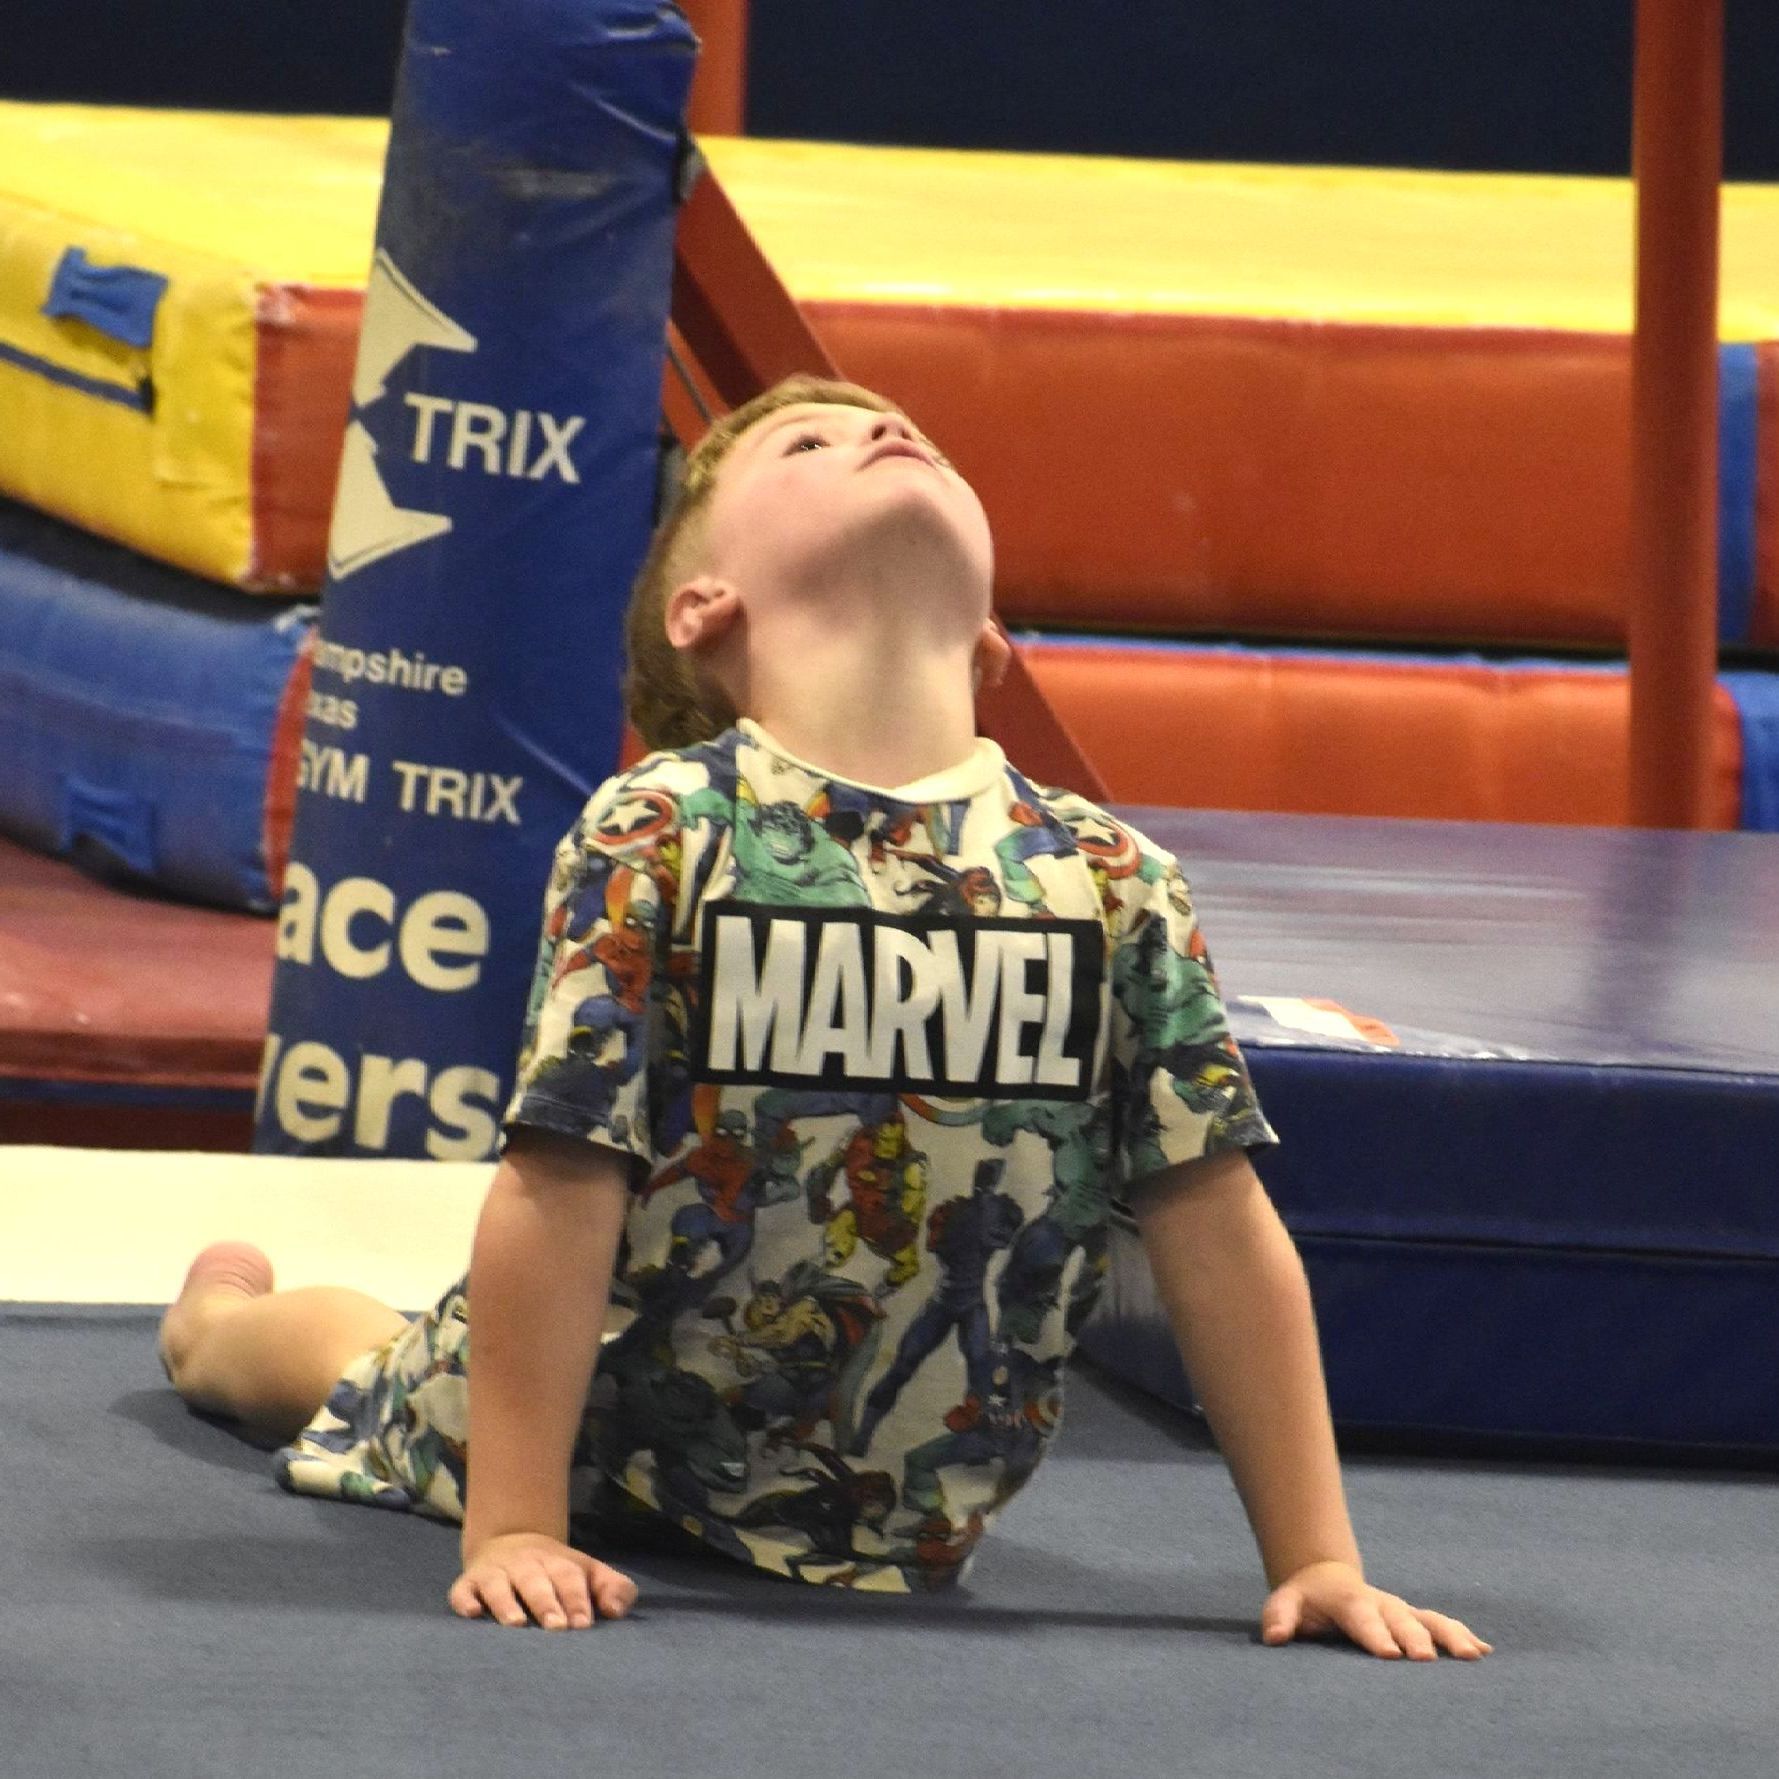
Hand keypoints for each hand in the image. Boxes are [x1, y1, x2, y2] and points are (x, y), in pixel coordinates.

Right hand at [449, 1531, 638, 1630]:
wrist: (510, 1540)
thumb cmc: (556, 1572)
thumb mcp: (588, 1573)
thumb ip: (612, 1588)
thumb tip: (615, 1610)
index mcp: (558, 1563)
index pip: (569, 1578)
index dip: (577, 1600)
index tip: (583, 1624)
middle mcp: (525, 1565)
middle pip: (536, 1581)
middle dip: (547, 1603)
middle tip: (557, 1627)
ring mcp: (495, 1573)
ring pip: (499, 1586)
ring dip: (507, 1604)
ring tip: (517, 1624)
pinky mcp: (468, 1583)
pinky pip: (463, 1591)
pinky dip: (466, 1601)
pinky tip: (472, 1613)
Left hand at [1260, 1560, 1492, 1660]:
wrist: (1327, 1577)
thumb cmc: (1305, 1600)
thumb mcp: (1286, 1602)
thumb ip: (1280, 1617)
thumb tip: (1273, 1638)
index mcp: (1350, 1599)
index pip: (1363, 1618)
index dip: (1375, 1636)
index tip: (1389, 1655)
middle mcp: (1382, 1602)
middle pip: (1402, 1620)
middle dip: (1416, 1639)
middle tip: (1428, 1660)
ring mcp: (1402, 1609)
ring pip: (1430, 1619)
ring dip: (1451, 1636)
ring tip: (1473, 1656)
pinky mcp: (1416, 1618)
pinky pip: (1443, 1624)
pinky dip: (1464, 1635)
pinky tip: (1486, 1652)